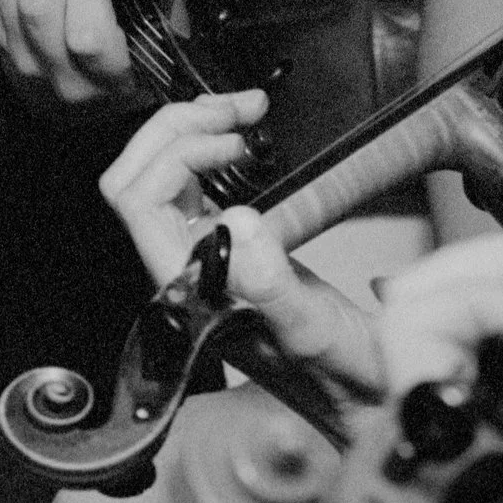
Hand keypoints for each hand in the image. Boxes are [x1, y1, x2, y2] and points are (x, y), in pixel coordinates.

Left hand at [97, 90, 378, 382]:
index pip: (140, 201)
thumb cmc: (340, 376)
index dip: (178, 154)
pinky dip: (215, 152)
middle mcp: (185, 272)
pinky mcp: (231, 254)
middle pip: (137, 180)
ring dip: (193, 133)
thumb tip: (237, 222)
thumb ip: (273, 286)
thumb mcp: (314, 331)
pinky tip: (249, 143)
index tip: (236, 141)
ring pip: (161, 180)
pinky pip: (197, 189)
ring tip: (245, 112)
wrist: (365, 394)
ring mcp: (203, 261)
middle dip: (178, 128)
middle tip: (238, 108)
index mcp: (187, 289)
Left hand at [371, 234, 502, 502]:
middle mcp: (448, 449)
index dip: (484, 294)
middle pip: (415, 308)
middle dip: (502, 272)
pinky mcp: (491, 413)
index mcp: (466, 469)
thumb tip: (500, 349)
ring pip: (440, 303)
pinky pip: (473, 324)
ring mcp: (465, 429)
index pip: (410, 340)